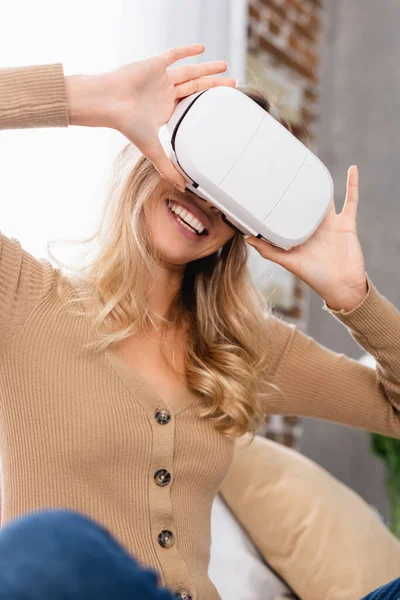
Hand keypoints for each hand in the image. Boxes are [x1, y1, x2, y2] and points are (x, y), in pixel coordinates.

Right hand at [66, 44, 235, 190]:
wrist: (107, 103)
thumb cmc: (126, 125)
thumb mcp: (152, 150)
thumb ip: (167, 168)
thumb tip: (182, 187)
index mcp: (165, 111)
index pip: (190, 107)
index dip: (205, 105)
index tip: (221, 105)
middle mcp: (164, 94)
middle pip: (195, 88)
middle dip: (214, 86)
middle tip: (232, 84)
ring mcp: (160, 79)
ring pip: (189, 71)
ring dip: (207, 68)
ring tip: (225, 65)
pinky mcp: (154, 64)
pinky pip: (174, 55)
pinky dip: (187, 50)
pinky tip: (202, 48)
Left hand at [246, 166, 367, 310]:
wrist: (342, 286)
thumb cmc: (315, 277)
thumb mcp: (289, 262)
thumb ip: (269, 251)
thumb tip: (248, 239)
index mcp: (298, 234)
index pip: (287, 213)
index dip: (279, 201)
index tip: (268, 185)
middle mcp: (313, 227)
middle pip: (304, 202)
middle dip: (297, 187)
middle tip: (288, 166)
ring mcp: (330, 224)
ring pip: (325, 198)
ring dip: (321, 182)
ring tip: (314, 162)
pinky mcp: (346, 223)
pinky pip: (351, 200)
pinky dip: (352, 185)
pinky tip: (352, 169)